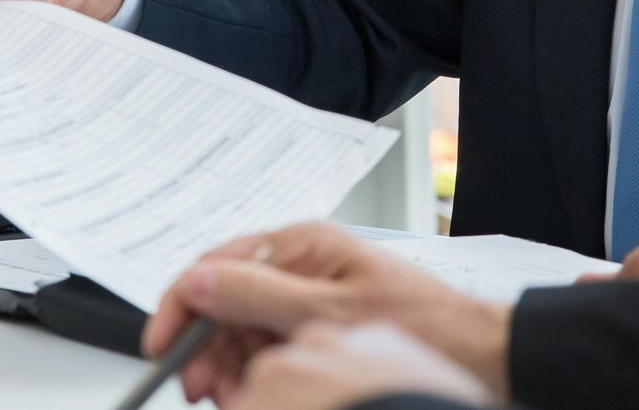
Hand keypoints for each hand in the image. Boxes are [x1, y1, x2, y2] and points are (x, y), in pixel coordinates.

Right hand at [145, 222, 509, 405]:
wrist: (478, 351)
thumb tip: (200, 281)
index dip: (180, 305)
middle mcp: (299, 262)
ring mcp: (306, 292)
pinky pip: (267, 343)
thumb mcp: (331, 312)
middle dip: (204, 346)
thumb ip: (260, 294)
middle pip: (224, 300)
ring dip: (226, 363)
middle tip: (200, 389)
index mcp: (300, 245)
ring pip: (241, 328)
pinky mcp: (315, 321)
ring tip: (227, 397)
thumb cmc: (422, 321)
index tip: (160, 346)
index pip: (216, 265)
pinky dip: (253, 369)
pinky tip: (253, 391)